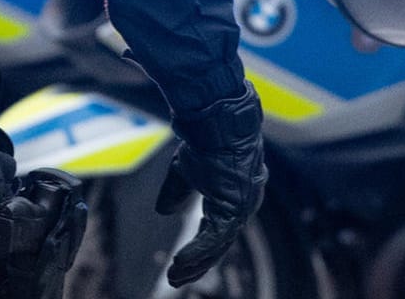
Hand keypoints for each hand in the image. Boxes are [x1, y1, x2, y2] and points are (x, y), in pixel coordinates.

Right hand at [156, 84, 267, 286]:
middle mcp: (239, 207)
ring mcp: (239, 209)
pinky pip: (214, 239)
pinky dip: (196, 253)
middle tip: (176, 280)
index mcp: (230, 198)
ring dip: (195, 264)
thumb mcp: (185, 171)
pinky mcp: (234, 209)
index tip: (179, 264)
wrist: (218, 123)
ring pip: (217, 247)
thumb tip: (164, 211)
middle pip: (218, 246)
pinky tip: (180, 263)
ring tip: (175, 277)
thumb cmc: (206, 140)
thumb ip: (177, 193)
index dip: (198, 250)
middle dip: (196, 266)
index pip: (215, 232)